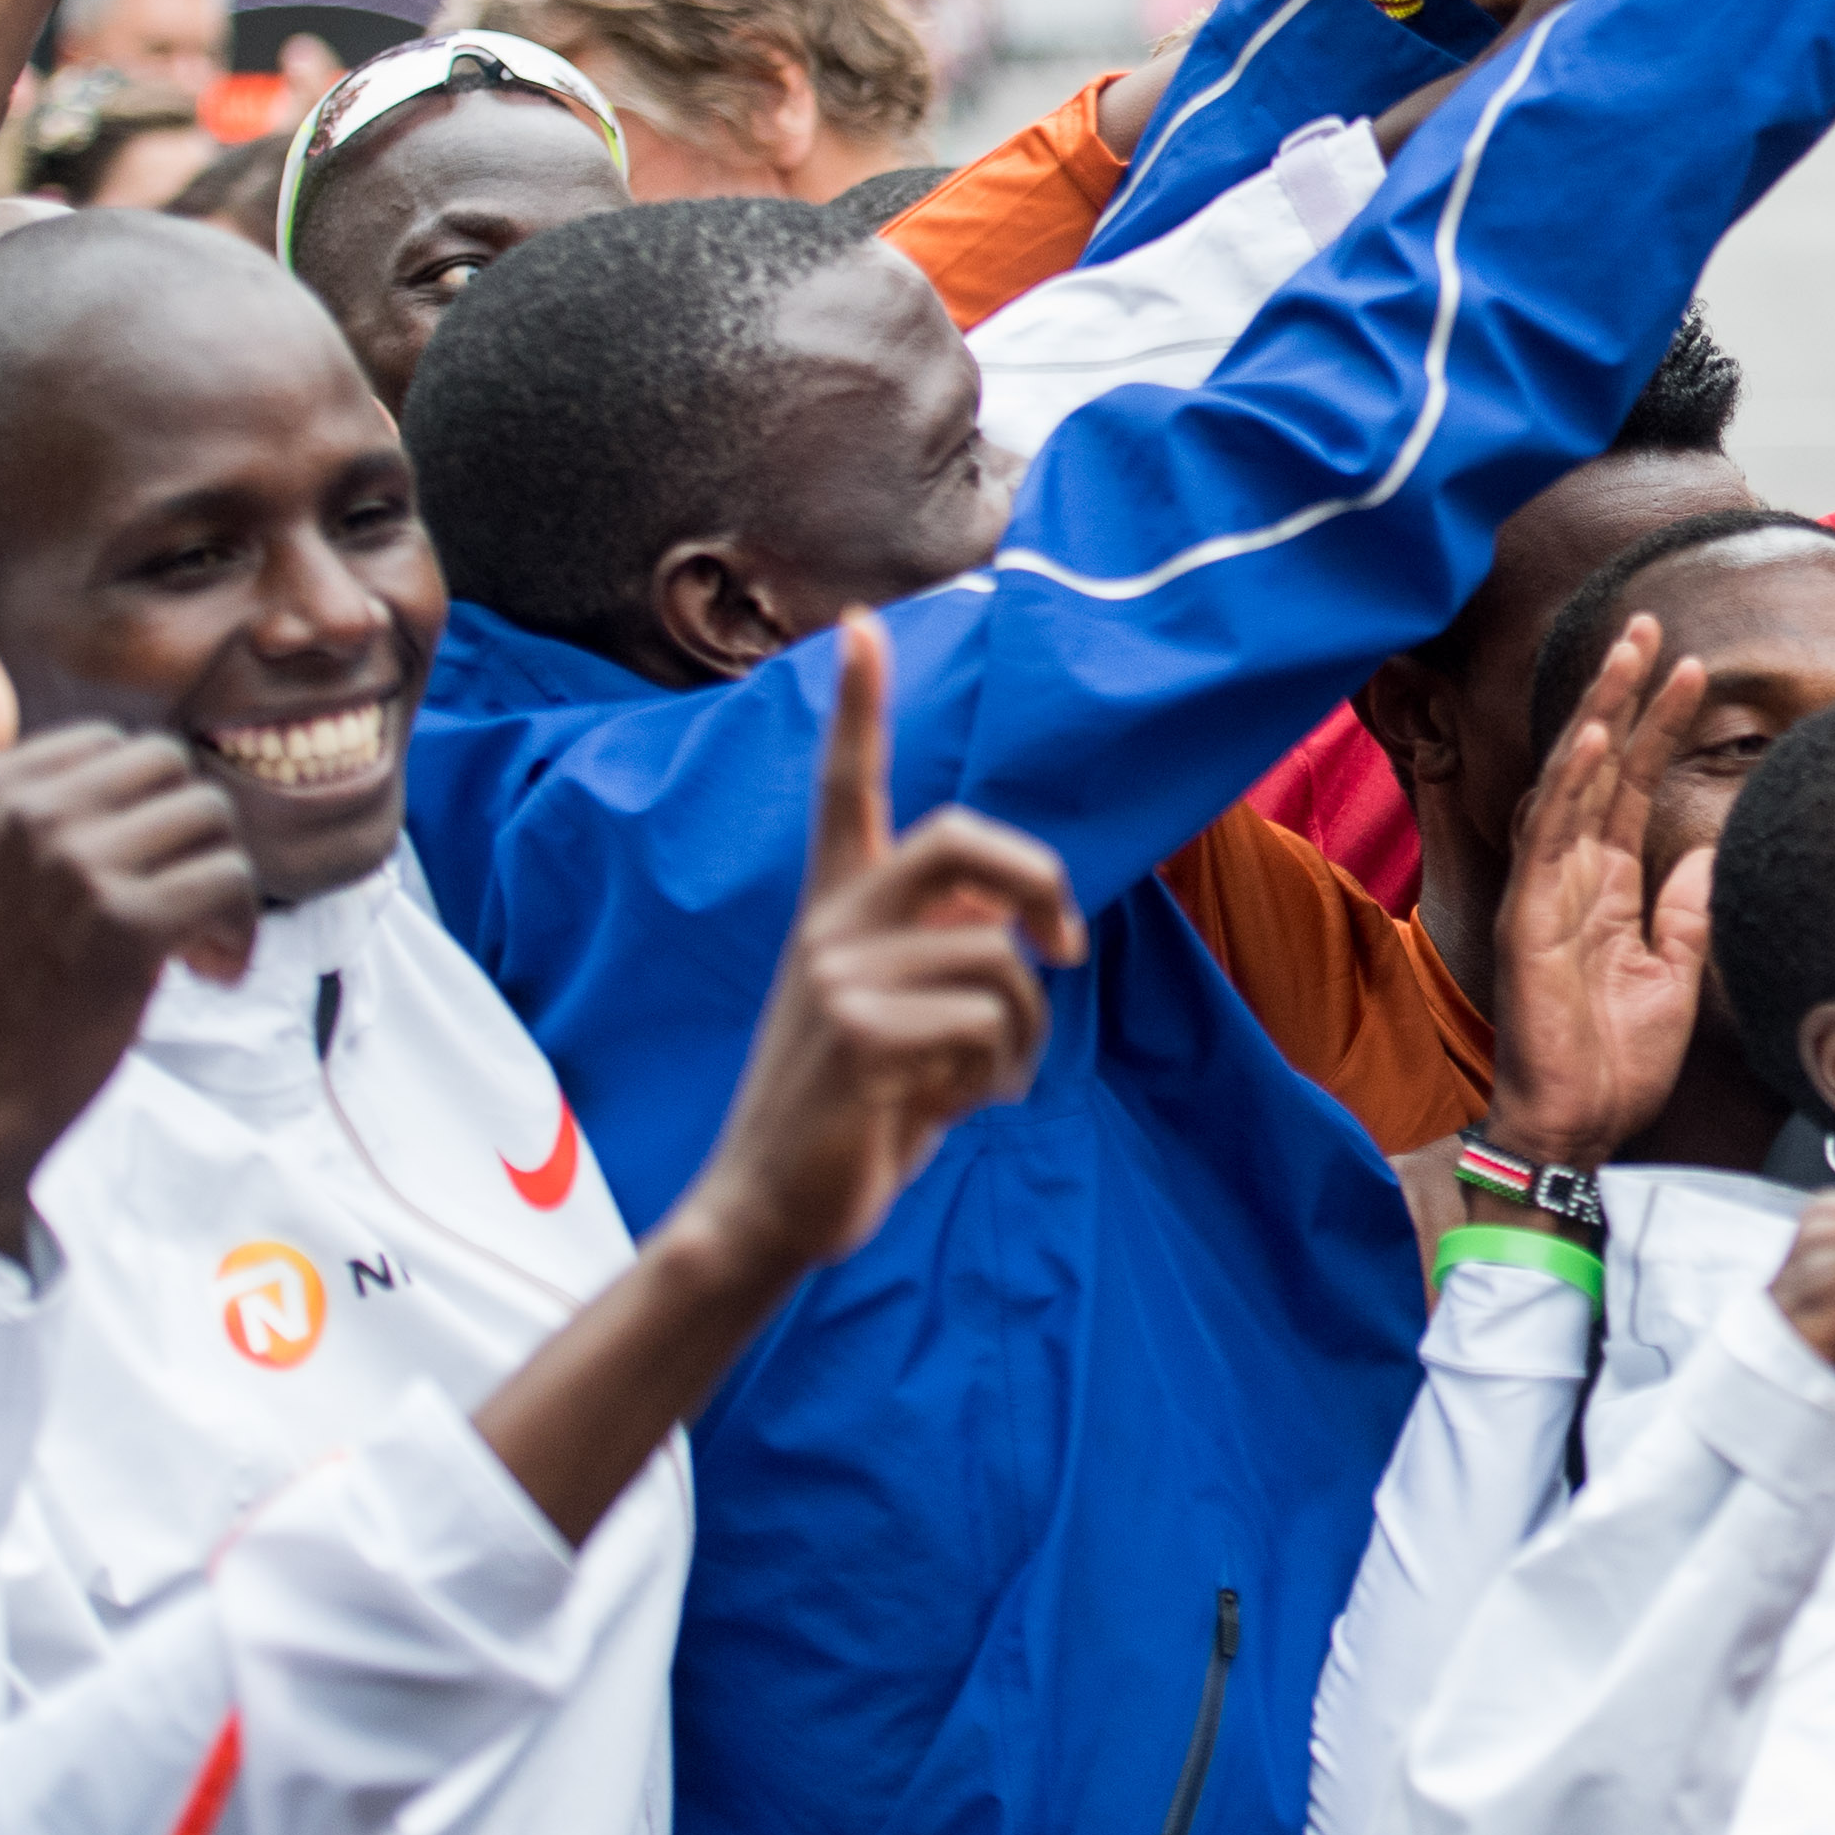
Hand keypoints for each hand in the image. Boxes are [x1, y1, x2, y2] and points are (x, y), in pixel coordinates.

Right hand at [0, 633, 258, 1256]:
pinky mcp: (124, 924)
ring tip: (190, 949)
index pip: (123, 750)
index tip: (128, 883)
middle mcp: (27, 813)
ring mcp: (74, 865)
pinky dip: (235, 935)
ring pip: (213, 825)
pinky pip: (229, 884)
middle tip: (176, 916)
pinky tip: (204, 975)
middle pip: (178, 775)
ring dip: (221, 893)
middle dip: (190, 844)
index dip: (146, 819)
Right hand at [673, 615, 1079, 1283]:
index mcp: (835, 914)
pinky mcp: (857, 1032)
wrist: (769, 1210)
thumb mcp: (903, 1023)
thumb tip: (1018, 932)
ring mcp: (836, 975)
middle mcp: (830, 927)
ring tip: (980, 1085)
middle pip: (960, 839)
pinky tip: (951, 1111)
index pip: (847, 790)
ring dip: (1021, 1040)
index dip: (858, 708)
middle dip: (1038, 880)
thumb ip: (945, 959)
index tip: (862, 624)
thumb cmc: (854, 1118)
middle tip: (1066, 947)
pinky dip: (996, 1077)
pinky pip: (987, 1025)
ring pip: (999, 965)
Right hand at [1481, 617, 1714, 1174]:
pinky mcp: (1530, 920)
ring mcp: (1546, 892)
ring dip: (1600, 715)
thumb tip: (1705, 853)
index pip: (1634, 785)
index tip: (1691, 665)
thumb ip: (1685, 911)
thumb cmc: (1618, 1063)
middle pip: (1601, 766)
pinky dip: (1572, 787)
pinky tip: (1594, 740)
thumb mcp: (1675, 975)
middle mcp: (1573, 875)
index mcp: (1606, 885)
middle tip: (1648, 622)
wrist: (1581, 1128)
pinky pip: (1548, 840)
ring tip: (1627, 652)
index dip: (1658, 724)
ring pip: (1572, 784)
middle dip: (1623, 692)